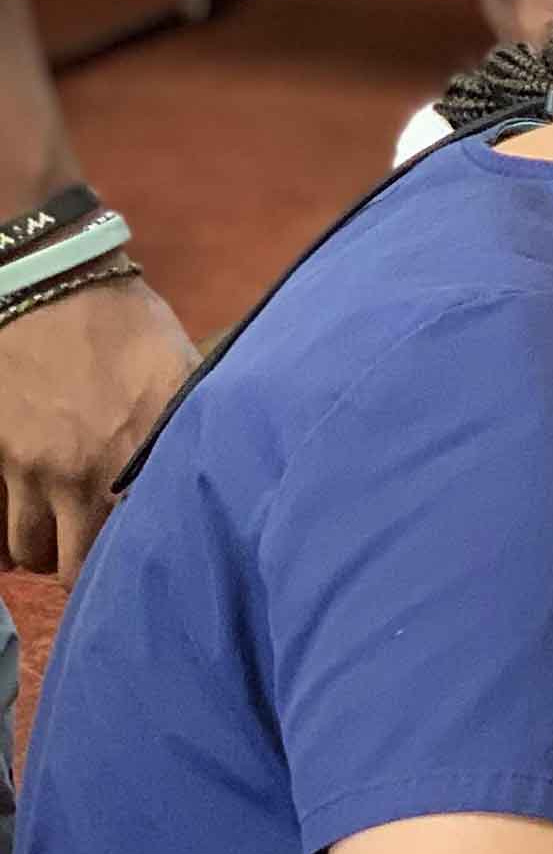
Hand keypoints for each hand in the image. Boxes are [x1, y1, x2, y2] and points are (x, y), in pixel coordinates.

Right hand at [0, 277, 195, 578]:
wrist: (45, 285)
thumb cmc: (124, 321)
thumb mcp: (179, 365)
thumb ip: (193, 421)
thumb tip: (228, 458)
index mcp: (149, 451)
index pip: (158, 537)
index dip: (161, 555)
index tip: (166, 555)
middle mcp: (93, 474)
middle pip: (87, 566)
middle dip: (98, 569)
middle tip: (108, 557)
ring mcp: (40, 473)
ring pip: (36, 555)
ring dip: (51, 554)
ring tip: (66, 540)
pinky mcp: (1, 464)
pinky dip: (12, 542)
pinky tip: (27, 530)